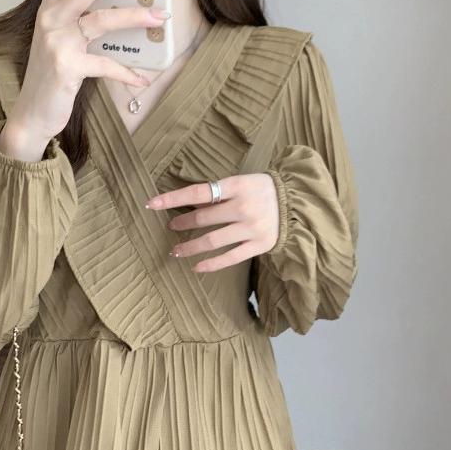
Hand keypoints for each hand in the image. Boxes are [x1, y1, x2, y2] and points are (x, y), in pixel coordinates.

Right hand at [0, 0, 161, 160]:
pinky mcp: (67, 67)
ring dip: (135, 16)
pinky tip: (142, 78)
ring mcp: (58, 42)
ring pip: (102, 19)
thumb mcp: (58, 42)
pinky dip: (127, 72)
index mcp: (49, 10)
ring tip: (159, 17)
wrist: (32, 114)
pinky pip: (106, 64)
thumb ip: (78, 21)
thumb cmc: (50, 78)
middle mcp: (51, 20)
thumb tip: (119, 8)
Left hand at [147, 170, 279, 273]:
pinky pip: (230, 258)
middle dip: (182, 224)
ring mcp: (252, 228)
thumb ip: (219, 194)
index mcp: (237, 186)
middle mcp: (243, 207)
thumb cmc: (263, 190)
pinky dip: (211, 264)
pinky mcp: (259, 245)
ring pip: (213, 241)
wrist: (298, 203)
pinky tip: (197, 267)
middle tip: (171, 228)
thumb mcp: (242, 183)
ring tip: (176, 251)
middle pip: (203, 218)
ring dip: (190, 247)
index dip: (172, 198)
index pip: (198, 192)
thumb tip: (191, 206)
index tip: (152, 204)